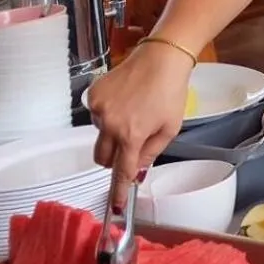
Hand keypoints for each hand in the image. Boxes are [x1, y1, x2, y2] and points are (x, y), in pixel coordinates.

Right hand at [88, 41, 193, 189]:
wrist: (161, 58)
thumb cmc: (171, 92)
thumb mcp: (170, 127)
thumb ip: (152, 152)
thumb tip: (136, 170)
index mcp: (132, 135)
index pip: (121, 171)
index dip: (119, 190)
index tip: (116, 205)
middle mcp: (110, 125)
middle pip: (103, 158)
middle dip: (115, 159)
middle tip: (132, 145)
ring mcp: (98, 109)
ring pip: (100, 136)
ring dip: (113, 133)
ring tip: (134, 112)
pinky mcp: (92, 96)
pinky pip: (96, 116)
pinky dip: (108, 115)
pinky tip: (125, 100)